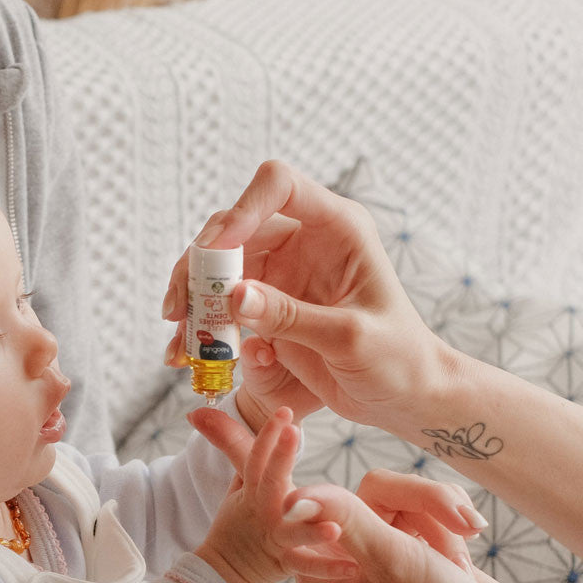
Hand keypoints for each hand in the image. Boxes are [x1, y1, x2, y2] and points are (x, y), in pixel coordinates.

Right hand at [163, 161, 456, 433]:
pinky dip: (199, 326)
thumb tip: (234, 296)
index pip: (280, 186)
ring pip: (217, 268)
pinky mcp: (266, 306)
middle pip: (232, 228)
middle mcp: (302, 241)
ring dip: (192, 299)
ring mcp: (280, 273)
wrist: (403, 396)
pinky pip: (220, 306)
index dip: (243, 209)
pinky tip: (184, 353)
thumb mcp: (349, 338)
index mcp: (337, 228)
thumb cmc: (397, 358)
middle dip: (199, 264)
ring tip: (179, 337)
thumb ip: (291, 316)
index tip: (217, 252)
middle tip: (180, 309)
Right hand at [191, 406, 351, 582]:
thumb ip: (236, 450)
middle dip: (280, 456)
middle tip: (293, 432)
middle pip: (271, 481)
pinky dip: (327, 569)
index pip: (256, 457)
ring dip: (312, 531)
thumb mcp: (238, 485)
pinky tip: (352, 567)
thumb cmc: (240, 522)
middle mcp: (263, 510)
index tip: (284, 410)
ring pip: (293, 532)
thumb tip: (202, 415)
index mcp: (253, 490)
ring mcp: (274, 537)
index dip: (268, 434)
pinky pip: (306, 567)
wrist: (224, 568)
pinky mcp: (283, 563)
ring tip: (334, 528)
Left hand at [284, 485, 554, 582]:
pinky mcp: (416, 546)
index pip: (325, 501)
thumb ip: (345, 519)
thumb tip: (292, 495)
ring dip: (443, 518)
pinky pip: (430, 508)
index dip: (356, 498)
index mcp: (321, 570)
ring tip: (459, 562)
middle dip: (425, 502)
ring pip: (408, 496)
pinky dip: (453, 527)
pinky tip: (462, 564)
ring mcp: (382, 552)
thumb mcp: (390, 561)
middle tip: (464, 525)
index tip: (376, 527)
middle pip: (377, 490)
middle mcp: (346, 558)